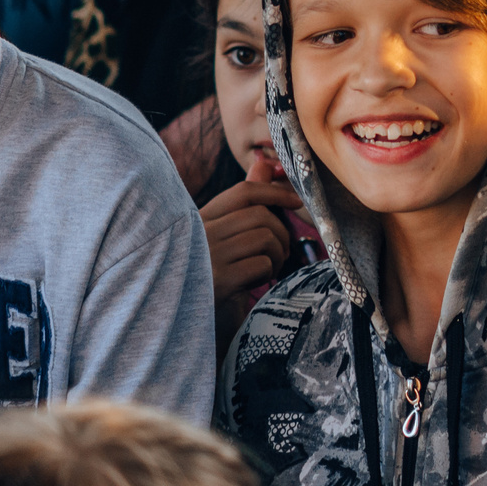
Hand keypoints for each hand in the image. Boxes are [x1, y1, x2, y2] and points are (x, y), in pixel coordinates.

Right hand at [200, 177, 300, 312]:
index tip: (297, 201)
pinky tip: (256, 282)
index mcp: (198, 220)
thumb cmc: (215, 274)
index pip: (243, 192)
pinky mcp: (217, 281)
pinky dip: (268, 272)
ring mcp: (206, 257)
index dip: (276, 192)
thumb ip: (243, 202)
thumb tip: (264, 163)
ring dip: (277, 254)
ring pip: (265, 237)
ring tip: (268, 268)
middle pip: (260, 216)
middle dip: (281, 233)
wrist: (189, 322)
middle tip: (279, 252)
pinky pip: (262, 263)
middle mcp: (197, 234)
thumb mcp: (225, 236)